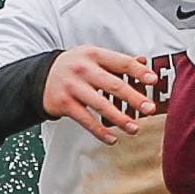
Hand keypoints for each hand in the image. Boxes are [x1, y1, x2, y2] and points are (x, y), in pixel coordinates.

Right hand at [43, 47, 160, 141]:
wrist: (40, 76)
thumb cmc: (73, 67)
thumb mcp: (93, 57)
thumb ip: (117, 61)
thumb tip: (144, 62)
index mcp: (94, 54)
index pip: (121, 62)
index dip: (138, 72)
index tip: (154, 80)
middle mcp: (83, 69)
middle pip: (113, 85)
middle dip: (133, 98)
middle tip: (150, 108)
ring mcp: (73, 87)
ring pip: (100, 105)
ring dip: (119, 118)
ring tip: (134, 128)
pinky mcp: (64, 104)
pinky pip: (86, 120)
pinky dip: (100, 131)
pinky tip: (112, 139)